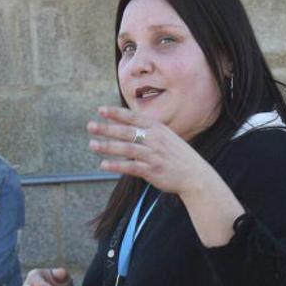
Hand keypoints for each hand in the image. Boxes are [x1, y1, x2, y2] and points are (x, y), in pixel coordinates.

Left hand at [88, 106, 215, 198]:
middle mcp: (155, 139)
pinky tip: (104, 164)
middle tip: (90, 126)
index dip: (116, 113)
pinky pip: (130, 167)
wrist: (196, 176)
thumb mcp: (167, 137)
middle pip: (126, 131)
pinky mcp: (152, 171)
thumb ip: (149, 131)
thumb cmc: (178, 156)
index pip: (133, 117)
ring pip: (126, 148)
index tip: (100, 110)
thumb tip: (128, 126)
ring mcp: (153, 155)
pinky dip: (116, 165)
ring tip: (92, 145)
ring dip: (107, 146)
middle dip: (107, 128)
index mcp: (158, 128)